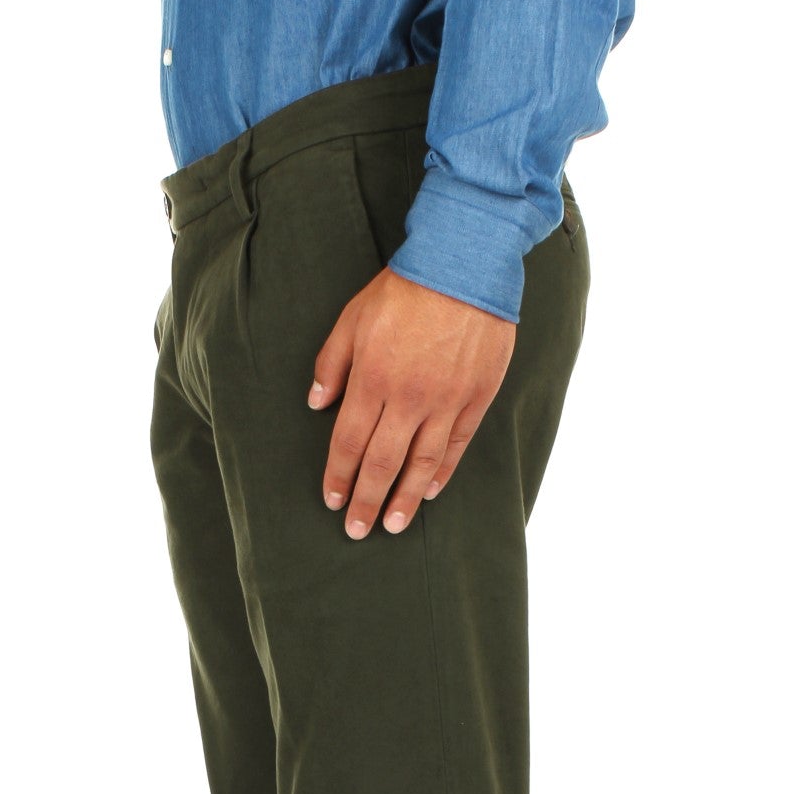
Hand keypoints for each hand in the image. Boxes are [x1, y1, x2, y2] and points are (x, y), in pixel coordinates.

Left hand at [308, 268, 514, 538]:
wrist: (465, 264)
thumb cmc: (404, 289)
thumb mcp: (353, 318)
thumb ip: (332, 364)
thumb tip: (316, 403)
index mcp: (373, 379)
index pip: (349, 442)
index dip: (338, 476)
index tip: (331, 500)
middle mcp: (409, 397)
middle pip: (382, 463)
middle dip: (367, 500)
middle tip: (357, 530)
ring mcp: (446, 400)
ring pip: (421, 463)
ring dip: (404, 499)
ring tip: (394, 525)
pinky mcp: (476, 396)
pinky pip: (456, 444)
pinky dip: (442, 472)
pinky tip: (429, 492)